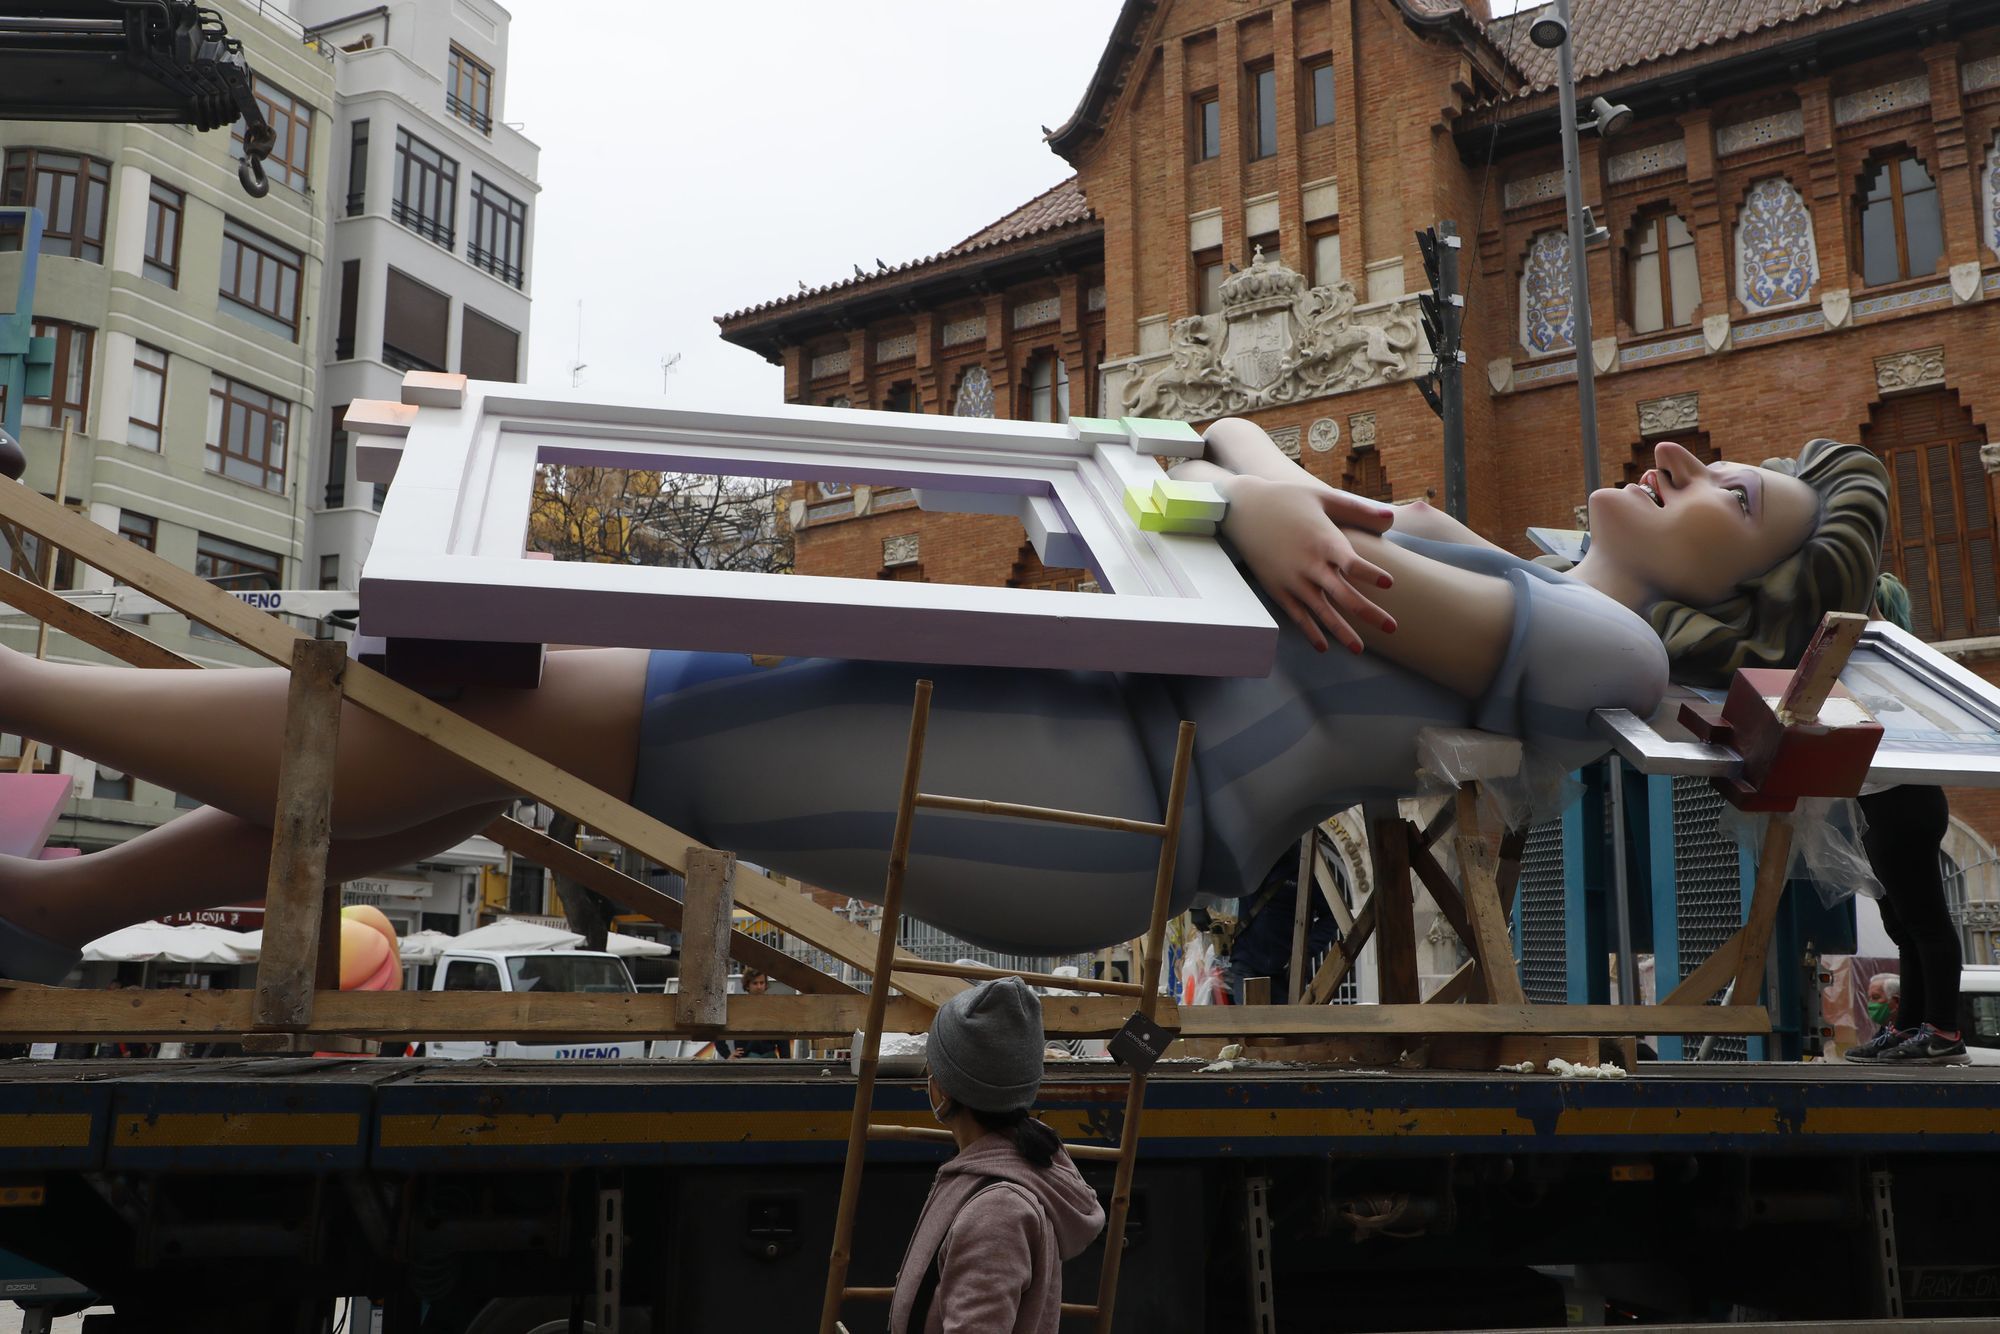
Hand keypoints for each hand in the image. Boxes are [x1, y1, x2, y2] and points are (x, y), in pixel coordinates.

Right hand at [1222, 475, 1396, 653]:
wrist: (1242, 509)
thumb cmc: (1286, 499)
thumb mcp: (1322, 498)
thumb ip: (1358, 510)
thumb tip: (1391, 519)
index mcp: (1323, 541)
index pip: (1352, 564)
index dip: (1371, 574)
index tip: (1390, 583)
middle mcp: (1309, 565)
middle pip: (1344, 595)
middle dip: (1369, 613)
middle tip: (1392, 628)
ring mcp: (1292, 581)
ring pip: (1322, 613)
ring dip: (1342, 632)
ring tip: (1359, 650)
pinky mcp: (1277, 590)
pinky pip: (1297, 616)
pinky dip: (1310, 632)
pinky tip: (1324, 647)